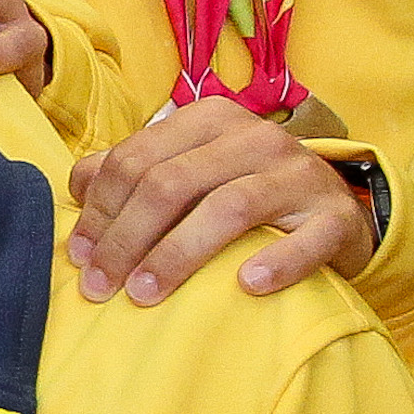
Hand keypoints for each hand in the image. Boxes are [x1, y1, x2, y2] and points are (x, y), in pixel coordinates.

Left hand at [68, 97, 374, 302]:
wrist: (333, 213)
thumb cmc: (244, 193)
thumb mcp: (191, 171)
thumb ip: (134, 171)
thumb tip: (77, 184)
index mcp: (210, 120)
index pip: (137, 159)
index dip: (100, 209)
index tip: (79, 256)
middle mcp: (256, 137)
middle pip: (172, 183)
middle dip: (126, 239)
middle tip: (100, 287)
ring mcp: (300, 174)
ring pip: (228, 207)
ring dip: (177, 255)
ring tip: (143, 294)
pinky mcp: (335, 216)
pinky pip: (307, 239)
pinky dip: (278, 262)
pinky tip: (247, 285)